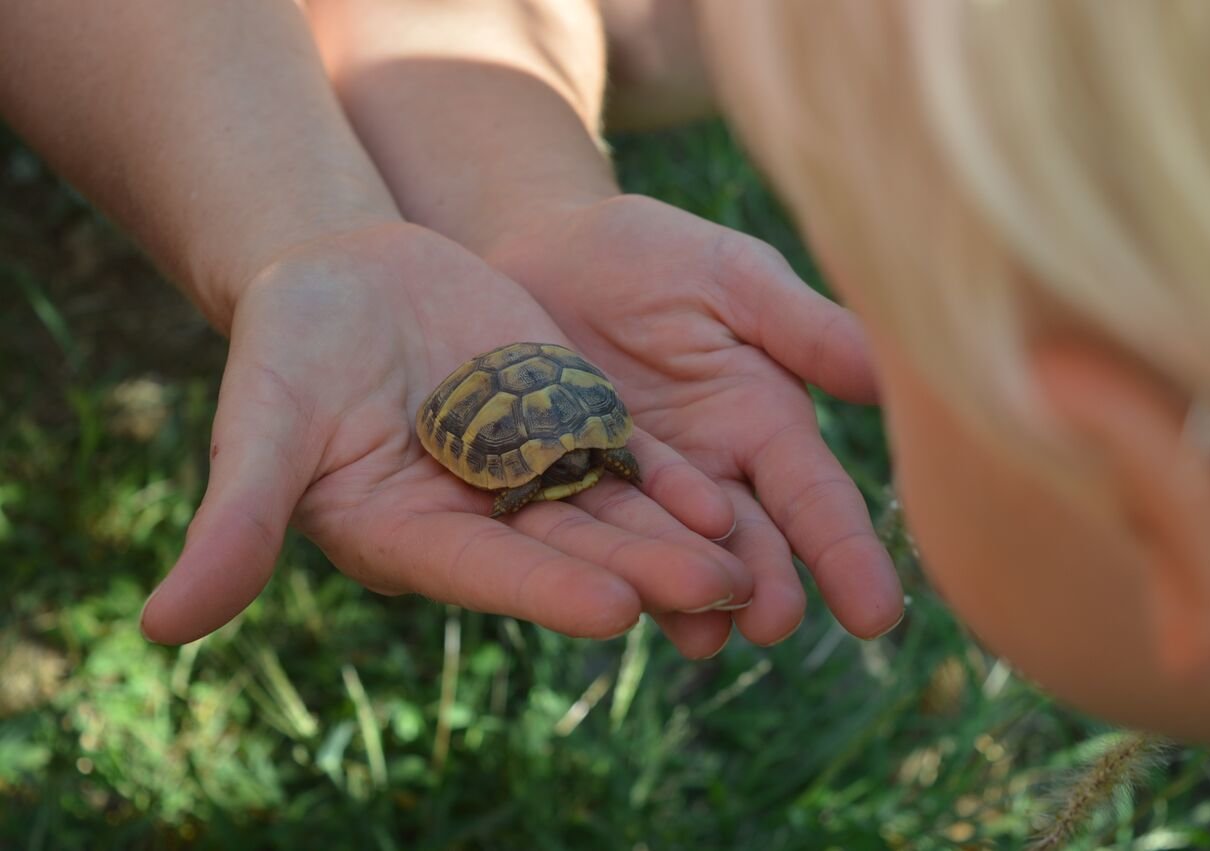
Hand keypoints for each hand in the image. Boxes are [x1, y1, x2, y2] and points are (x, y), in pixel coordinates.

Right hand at [140, 223, 751, 647]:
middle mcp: (477, 521)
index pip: (483, 572)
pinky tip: (726, 494)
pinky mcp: (566, 428)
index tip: (613, 609)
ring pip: (610, 513)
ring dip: (676, 535)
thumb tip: (164, 627)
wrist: (348, 276)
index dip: (544, 589)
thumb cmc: (289, 347)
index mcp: (406, 536)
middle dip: (641, 570)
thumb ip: (238, 518)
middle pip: (566, 552)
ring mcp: (528, 476)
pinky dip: (669, 477)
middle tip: (719, 591)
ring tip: (748, 561)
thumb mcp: (262, 425)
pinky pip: (624, 458)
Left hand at [485, 195, 904, 650]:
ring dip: (695, 599)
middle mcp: (716, 473)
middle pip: (752, 544)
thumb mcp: (733, 279)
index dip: (847, 554)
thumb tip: (899, 375)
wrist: (541, 251)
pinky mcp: (576, 495)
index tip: (877, 614)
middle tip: (775, 623)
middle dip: (768, 586)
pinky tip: (624, 606)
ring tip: (706, 634)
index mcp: (766, 423)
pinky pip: (602, 544)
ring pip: (679, 558)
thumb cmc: (647, 254)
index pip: (817, 499)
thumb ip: (805, 330)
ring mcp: (646, 494)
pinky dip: (618, 576)